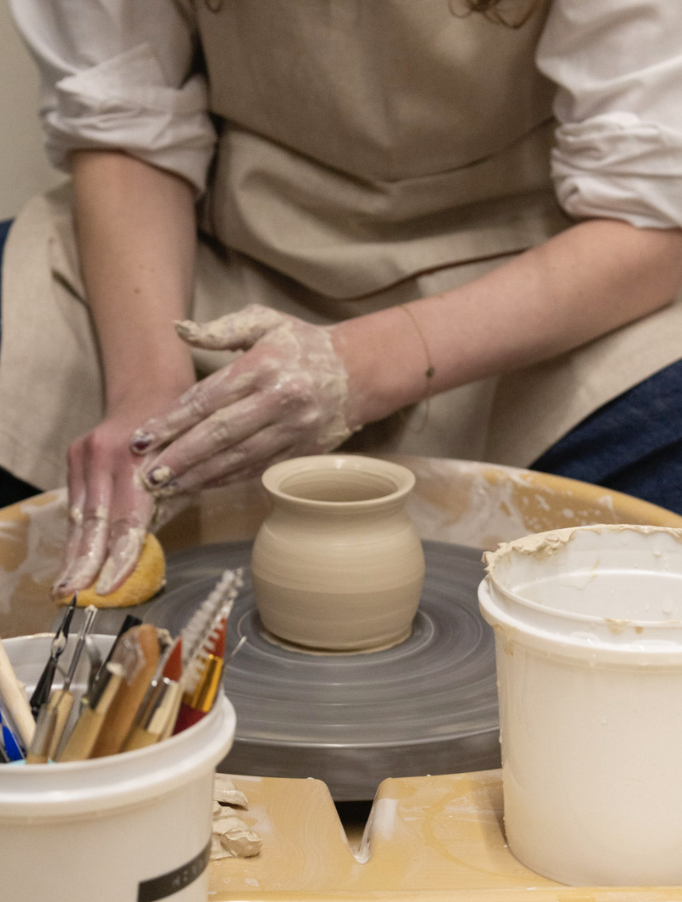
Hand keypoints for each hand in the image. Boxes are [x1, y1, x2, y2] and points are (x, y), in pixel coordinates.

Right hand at [52, 396, 191, 599]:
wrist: (153, 390)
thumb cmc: (183, 436)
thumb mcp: (189, 471)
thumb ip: (167, 508)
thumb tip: (144, 554)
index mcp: (143, 462)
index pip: (127, 522)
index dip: (118, 559)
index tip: (108, 589)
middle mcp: (110, 456)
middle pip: (95, 522)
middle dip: (84, 564)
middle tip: (74, 597)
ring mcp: (88, 452)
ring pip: (81, 514)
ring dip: (75, 552)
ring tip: (67, 587)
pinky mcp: (76, 452)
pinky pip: (77, 499)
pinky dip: (77, 529)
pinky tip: (73, 556)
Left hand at [130, 305, 354, 494]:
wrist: (358, 371)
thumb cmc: (302, 344)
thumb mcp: (265, 322)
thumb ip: (221, 329)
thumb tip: (179, 330)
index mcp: (265, 365)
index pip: (209, 397)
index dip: (173, 420)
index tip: (144, 436)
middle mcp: (280, 399)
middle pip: (221, 433)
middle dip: (181, 456)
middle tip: (149, 474)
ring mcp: (294, 428)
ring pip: (239, 457)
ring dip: (200, 475)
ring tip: (168, 486)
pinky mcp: (302, 450)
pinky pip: (259, 468)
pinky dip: (228, 480)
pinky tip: (202, 485)